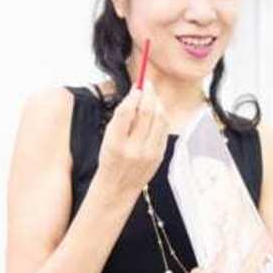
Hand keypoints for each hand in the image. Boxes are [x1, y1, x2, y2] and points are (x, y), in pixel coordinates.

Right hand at [96, 80, 169, 201]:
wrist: (118, 188)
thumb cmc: (110, 160)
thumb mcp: (108, 138)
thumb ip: (121, 117)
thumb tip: (135, 93)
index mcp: (115, 143)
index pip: (126, 111)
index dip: (133, 95)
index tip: (136, 87)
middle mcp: (134, 148)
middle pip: (146, 112)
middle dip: (148, 94)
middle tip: (147, 85)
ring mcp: (149, 153)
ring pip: (159, 119)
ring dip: (157, 103)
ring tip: (152, 97)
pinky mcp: (159, 155)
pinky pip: (164, 130)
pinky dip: (161, 117)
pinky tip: (156, 112)